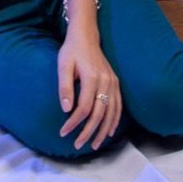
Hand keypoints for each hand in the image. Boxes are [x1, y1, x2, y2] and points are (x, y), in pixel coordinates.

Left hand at [58, 26, 121, 150]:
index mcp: (92, 78)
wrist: (86, 36)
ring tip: (94, 144)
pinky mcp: (115, 82)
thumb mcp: (63, 65)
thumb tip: (66, 109)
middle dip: (88, 132)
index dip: (74, 123)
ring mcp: (113, 82)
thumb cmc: (72, 51)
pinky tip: (110, 131)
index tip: (63, 132)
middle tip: (77, 145)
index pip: (84, 108)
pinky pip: (118, 105)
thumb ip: (65, 87)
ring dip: (103, 130)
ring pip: (111, 112)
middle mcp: (106, 81)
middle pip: (99, 113)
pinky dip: (115, 120)